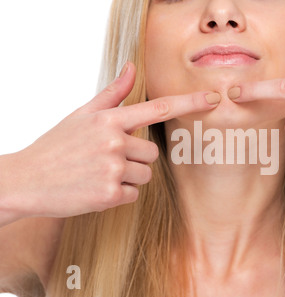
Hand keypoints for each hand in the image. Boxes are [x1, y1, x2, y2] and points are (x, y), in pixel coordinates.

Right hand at [7, 62, 219, 219]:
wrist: (27, 179)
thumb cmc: (57, 145)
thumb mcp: (82, 115)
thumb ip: (113, 94)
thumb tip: (131, 68)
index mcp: (109, 120)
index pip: (159, 108)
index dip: (190, 103)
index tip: (213, 98)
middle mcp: (114, 141)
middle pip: (152, 154)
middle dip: (135, 159)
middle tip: (107, 160)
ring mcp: (112, 169)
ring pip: (146, 176)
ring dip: (128, 178)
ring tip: (99, 174)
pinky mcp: (109, 195)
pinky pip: (134, 195)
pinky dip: (119, 195)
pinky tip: (97, 188)